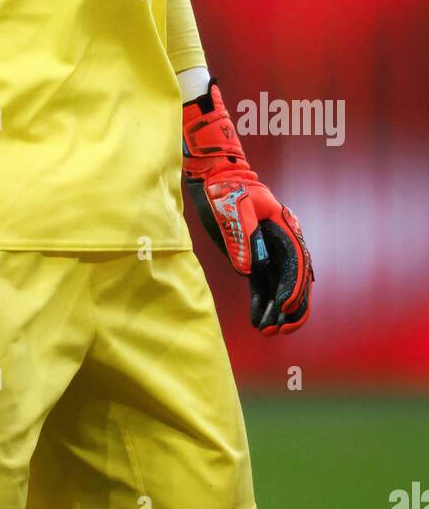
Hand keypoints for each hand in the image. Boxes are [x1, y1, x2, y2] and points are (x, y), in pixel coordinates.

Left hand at [182, 79, 313, 334]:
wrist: (212, 176)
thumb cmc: (225, 187)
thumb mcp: (235, 208)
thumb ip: (244, 238)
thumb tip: (251, 271)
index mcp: (284, 228)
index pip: (295, 264)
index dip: (292, 288)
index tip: (283, 307)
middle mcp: (280, 243)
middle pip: (295, 280)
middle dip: (291, 307)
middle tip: (280, 329)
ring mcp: (267, 250)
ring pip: (279, 286)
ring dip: (276, 310)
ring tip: (267, 332)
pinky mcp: (252, 256)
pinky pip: (262, 284)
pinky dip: (261, 302)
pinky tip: (257, 321)